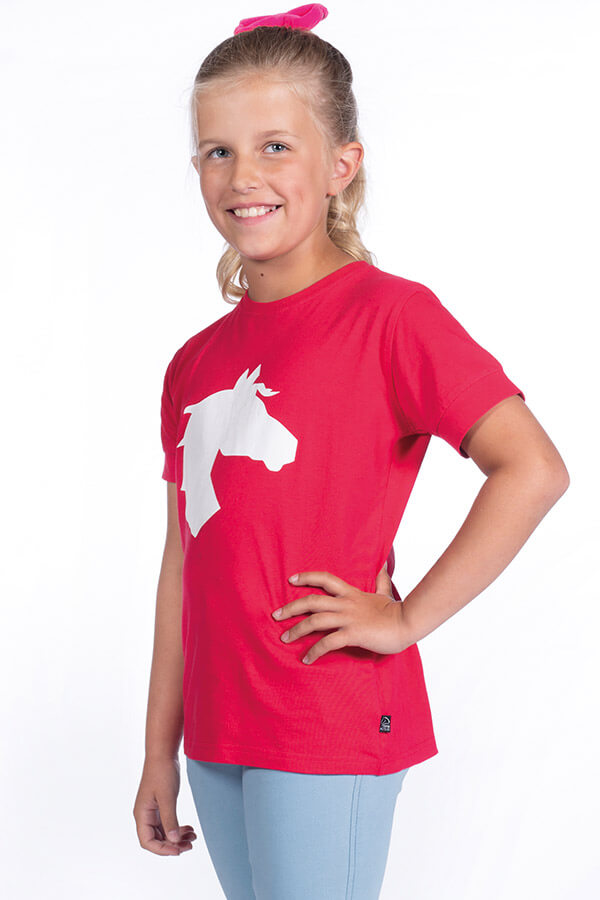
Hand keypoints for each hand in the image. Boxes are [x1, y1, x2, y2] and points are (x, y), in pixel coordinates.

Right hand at [133, 756, 196, 855]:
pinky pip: (168, 823)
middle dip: (173, 845)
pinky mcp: (161, 806)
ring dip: (177, 837)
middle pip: (157, 839)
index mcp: (142, 814)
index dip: (162, 849)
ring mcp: (153, 811)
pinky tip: (189, 828)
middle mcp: (145, 815)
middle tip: (190, 845)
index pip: (148, 841)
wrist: (163, 754)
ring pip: (164, 832)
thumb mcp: (167, 797)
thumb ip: (170, 819)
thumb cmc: (162, 772)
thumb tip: (173, 840)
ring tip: (193, 837)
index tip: (178, 850)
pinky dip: (178, 828)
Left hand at [272, 562, 414, 663]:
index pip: (325, 579)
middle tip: (276, 616)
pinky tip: (306, 659)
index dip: (307, 577)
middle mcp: (345, 604)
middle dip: (291, 608)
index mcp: (351, 593)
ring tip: (284, 639)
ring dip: (296, 630)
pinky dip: (314, 651)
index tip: (291, 579)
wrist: (407, 623)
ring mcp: (348, 618)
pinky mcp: (352, 634)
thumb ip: (380, 580)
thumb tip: (384, 564)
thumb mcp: (385, 591)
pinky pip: (327, 642)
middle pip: (311, 601)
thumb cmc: (396, 610)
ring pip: (314, 621)